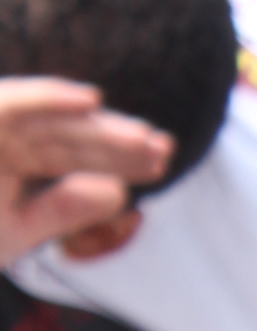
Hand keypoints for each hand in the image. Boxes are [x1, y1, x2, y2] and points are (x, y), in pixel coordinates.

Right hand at [0, 80, 169, 267]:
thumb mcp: (15, 231)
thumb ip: (63, 211)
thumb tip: (119, 192)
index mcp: (22, 158)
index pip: (78, 159)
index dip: (120, 161)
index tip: (160, 164)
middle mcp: (12, 135)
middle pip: (75, 136)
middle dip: (120, 142)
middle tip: (166, 147)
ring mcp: (0, 121)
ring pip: (55, 122)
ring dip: (98, 126)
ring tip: (143, 137)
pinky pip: (17, 101)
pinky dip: (50, 98)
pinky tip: (91, 101)